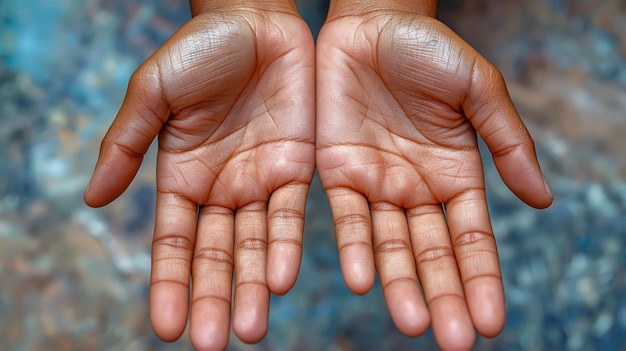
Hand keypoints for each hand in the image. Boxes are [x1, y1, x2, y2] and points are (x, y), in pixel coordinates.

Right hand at [84, 5, 314, 349]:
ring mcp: (259, 181)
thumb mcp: (153, 91)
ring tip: (250, 328)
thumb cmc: (199, 49)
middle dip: (213, 298)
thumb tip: (90, 199)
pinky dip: (286, 247)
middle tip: (213, 345)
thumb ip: (125, 143)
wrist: (256, 19)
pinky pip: (292, 215)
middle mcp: (220, 189)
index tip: (167, 328)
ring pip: (255, 246)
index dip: (169, 283)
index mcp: (181, 177)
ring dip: (251, 287)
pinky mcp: (297, 167)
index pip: (173, 243)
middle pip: (215, 256)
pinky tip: (280, 280)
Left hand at [316, 12, 552, 349]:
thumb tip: (545, 201)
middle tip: (452, 340)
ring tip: (411, 320)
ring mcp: (376, 184)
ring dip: (399, 284)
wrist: (370, 22)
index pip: (471, 237)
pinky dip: (354, 247)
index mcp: (455, 174)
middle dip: (443, 294)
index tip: (490, 321)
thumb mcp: (479, 88)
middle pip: (431, 253)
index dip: (481, 277)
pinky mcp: (337, 172)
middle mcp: (416, 189)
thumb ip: (509, 141)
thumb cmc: (429, 48)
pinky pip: (345, 217)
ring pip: (389, 245)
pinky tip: (362, 279)